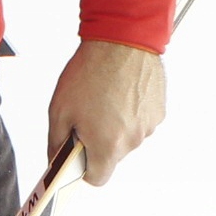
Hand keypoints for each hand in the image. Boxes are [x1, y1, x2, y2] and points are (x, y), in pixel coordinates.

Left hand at [47, 39, 165, 186]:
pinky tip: (120, 92)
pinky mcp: (159, 109)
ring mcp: (149, 124)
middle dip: (99, 142)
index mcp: (108, 146)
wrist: (122, 37)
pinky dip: (130, 112)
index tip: (78, 156)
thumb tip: (56, 159)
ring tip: (105, 99)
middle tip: (88, 116)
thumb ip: (56, 143)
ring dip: (116, 126)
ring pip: (127, 137)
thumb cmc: (91, 71)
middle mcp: (133, 140)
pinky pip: (140, 121)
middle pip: (112, 156)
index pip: (97, 178)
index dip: (85, 169)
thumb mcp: (59, 110)